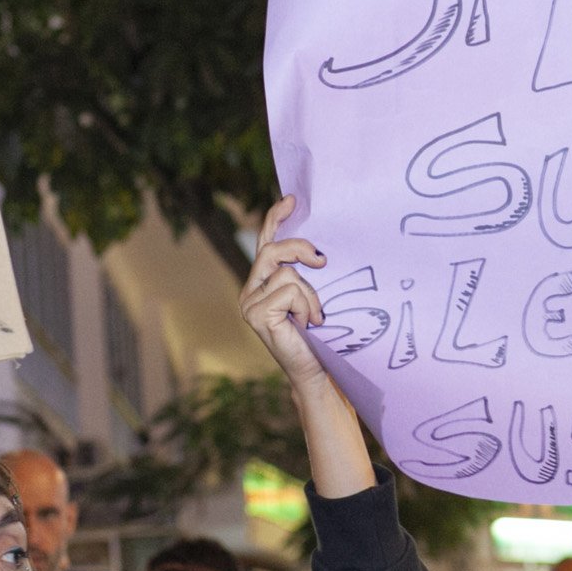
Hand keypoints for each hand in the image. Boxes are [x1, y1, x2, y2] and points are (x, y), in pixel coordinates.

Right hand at [239, 196, 331, 391]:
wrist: (316, 370)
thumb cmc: (318, 335)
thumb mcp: (312, 296)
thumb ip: (305, 273)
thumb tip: (318, 247)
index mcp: (261, 282)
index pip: (266, 242)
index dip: (276, 219)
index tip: (292, 200)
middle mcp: (250, 290)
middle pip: (273, 250)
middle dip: (300, 249)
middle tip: (322, 261)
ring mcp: (249, 302)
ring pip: (287, 273)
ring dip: (310, 295)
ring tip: (313, 317)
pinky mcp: (256, 313)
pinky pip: (289, 289)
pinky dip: (306, 305)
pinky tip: (307, 324)